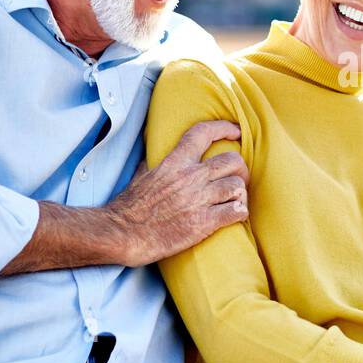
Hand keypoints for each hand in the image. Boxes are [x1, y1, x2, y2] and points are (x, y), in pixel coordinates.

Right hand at [111, 119, 248, 265]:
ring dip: (240, 194)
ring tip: (235, 201)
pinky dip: (240, 213)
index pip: (203, 133)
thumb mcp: (141, 174)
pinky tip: (234, 215)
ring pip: (237, 186)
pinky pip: (236, 211)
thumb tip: (154, 148)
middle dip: (240, 169)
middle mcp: (190, 177)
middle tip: (237, 179)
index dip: (224, 128)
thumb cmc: (129, 207)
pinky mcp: (204, 223)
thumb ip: (155, 161)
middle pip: (232, 160)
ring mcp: (198, 200)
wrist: (123, 234)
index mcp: (174, 163)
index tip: (236, 131)